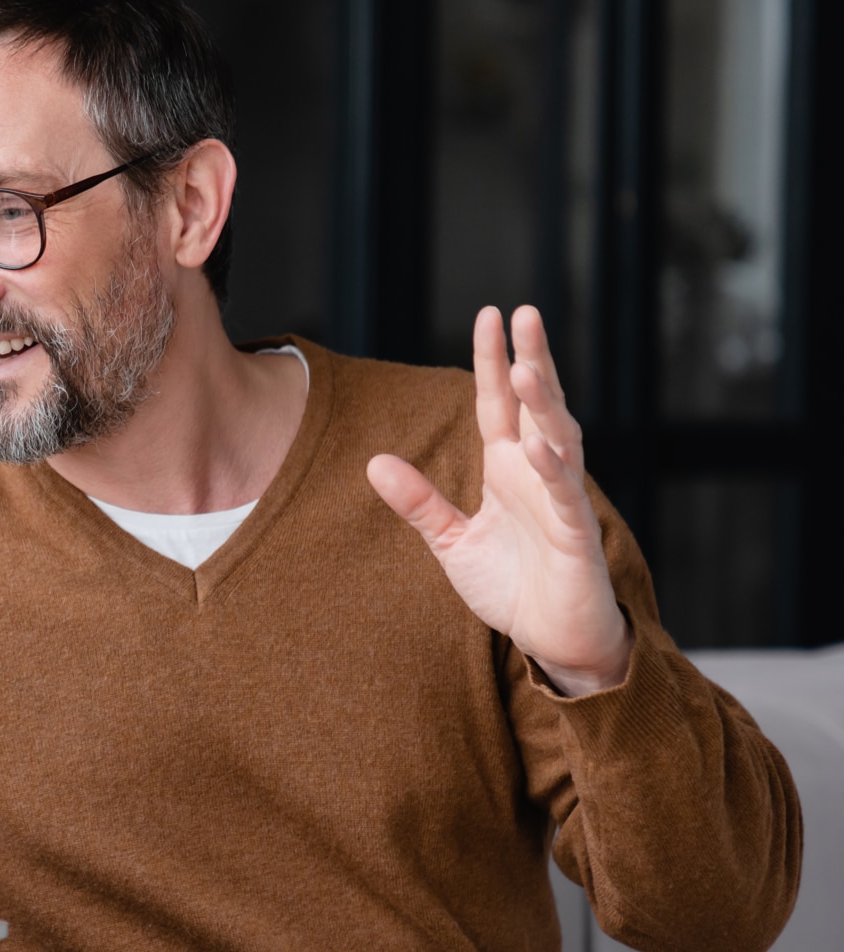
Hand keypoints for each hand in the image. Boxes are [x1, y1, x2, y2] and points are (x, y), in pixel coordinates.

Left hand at [366, 305, 631, 695]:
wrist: (552, 639)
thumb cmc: (511, 585)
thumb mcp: (452, 541)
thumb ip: (419, 502)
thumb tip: (374, 462)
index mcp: (507, 468)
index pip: (497, 403)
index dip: (493, 360)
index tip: (489, 315)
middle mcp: (537, 473)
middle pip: (534, 405)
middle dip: (530, 358)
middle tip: (523, 312)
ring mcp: (560, 501)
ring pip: (557, 439)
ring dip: (543, 403)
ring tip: (527, 367)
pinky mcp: (576, 535)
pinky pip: (565, 495)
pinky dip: (553, 469)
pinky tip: (538, 445)